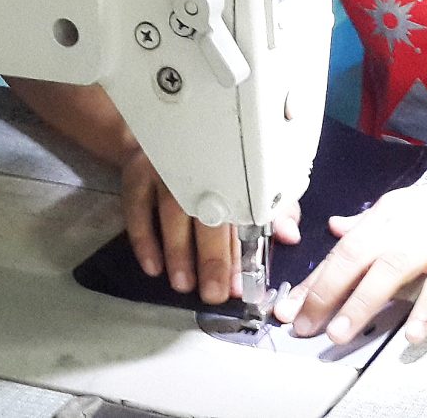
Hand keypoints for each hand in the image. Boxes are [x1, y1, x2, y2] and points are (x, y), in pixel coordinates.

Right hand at [120, 150, 298, 302]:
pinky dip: (144, 239)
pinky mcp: (137, 173)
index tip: (240, 284)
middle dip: (212, 257)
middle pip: (207, 214)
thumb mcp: (248, 182)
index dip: (241, 252)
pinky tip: (153, 266)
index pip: (240, 215)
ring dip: (178, 251)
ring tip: (183, 284)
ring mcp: (166, 169)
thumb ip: (273, 210)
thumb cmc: (215, 167)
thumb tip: (290, 235)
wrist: (167, 134)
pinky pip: (137, 207)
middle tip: (213, 292)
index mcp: (231, 171)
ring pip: (172, 211)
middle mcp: (199, 167)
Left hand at [275, 162, 426, 346]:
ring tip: (340, 333)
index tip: (288, 308)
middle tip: (302, 326)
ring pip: (390, 268)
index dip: (313, 280)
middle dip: (324, 292)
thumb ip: (374, 222)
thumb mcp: (417, 208)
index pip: (342, 248)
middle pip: (355, 255)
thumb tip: (337, 227)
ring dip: (361, 302)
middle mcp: (409, 220)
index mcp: (393, 211)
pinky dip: (425, 308)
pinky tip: (412, 335)